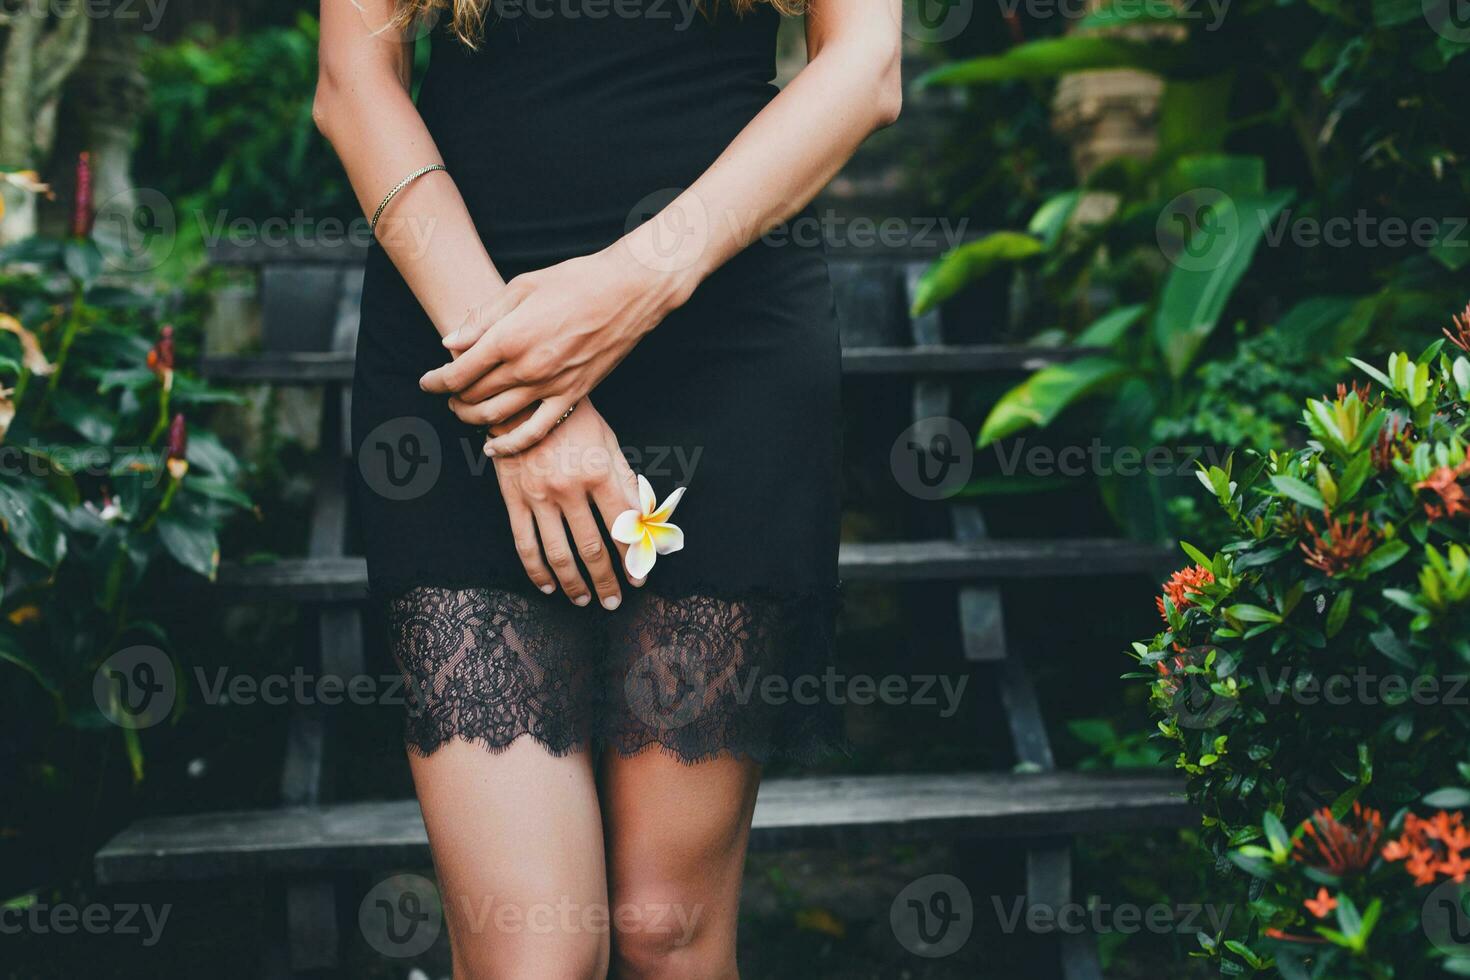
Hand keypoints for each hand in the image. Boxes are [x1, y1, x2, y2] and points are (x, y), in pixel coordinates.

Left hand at [420, 245, 694, 455]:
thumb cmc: (576, 280)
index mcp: (510, 336)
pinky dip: (510, 444)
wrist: (628, 291)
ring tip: (463, 412)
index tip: (427, 382)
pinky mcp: (573, 396)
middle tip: (446, 393)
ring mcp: (551, 385)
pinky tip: (493, 446)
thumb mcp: (521, 287)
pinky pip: (535, 431)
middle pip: (474, 395)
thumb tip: (451, 343)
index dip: (436, 381)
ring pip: (497, 416)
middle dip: (453, 397)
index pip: (459, 371)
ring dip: (473, 418)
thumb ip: (483, 318)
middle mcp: (527, 366)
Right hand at [490, 398, 644, 608]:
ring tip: (585, 601)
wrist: (523, 401)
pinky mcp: (514, 500)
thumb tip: (645, 518)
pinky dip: (538, 571)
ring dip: (574, 584)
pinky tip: (549, 586)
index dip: (633, 557)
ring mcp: (539, 497)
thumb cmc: (574, 421)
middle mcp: (570, 489)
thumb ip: (626, 481)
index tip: (640, 578)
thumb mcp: (608, 443)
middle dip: (606, 580)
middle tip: (614, 600)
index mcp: (599, 473)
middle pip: (592, 547)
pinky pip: (526, 544)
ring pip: (559, 554)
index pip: (622, 527)